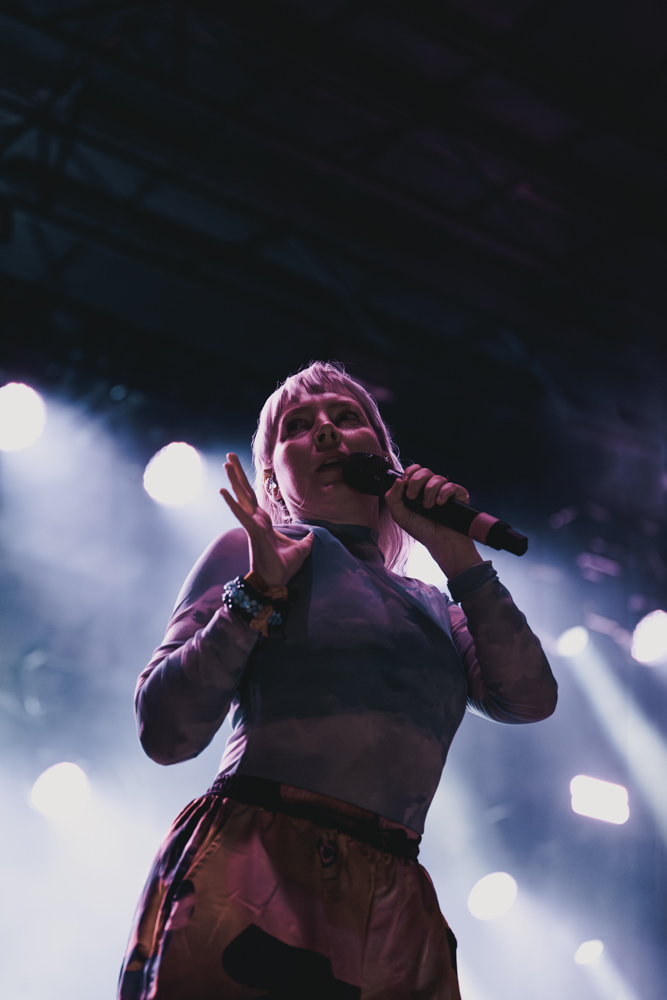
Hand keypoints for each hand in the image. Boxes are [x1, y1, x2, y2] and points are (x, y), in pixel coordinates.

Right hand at [220, 453, 312, 585]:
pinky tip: (224, 491)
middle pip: (246, 491)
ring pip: (242, 497)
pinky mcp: (253, 532)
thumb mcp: (301, 550)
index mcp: (264, 522)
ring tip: (226, 464)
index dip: (247, 482)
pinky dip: (233, 503)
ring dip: (234, 480)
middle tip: (229, 455)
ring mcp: (253, 525)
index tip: (239, 469)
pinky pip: (241, 514)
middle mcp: (256, 520)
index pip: (254, 498)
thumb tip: (313, 534)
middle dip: (238, 473)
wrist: (275, 583)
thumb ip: (306, 540)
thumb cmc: (283, 568)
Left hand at [384, 464, 482, 578]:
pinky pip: (451, 485)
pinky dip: (444, 493)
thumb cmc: (422, 530)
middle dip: (416, 481)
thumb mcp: (400, 516)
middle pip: (424, 471)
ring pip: (437, 478)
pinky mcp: (458, 495)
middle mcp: (431, 488)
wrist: (440, 543)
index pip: (414, 470)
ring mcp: (445, 491)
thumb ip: (393, 498)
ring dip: (429, 492)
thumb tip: (398, 480)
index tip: (405, 483)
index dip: (409, 472)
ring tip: (429, 507)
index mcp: (417, 490)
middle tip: (413, 497)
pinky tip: (440, 503)